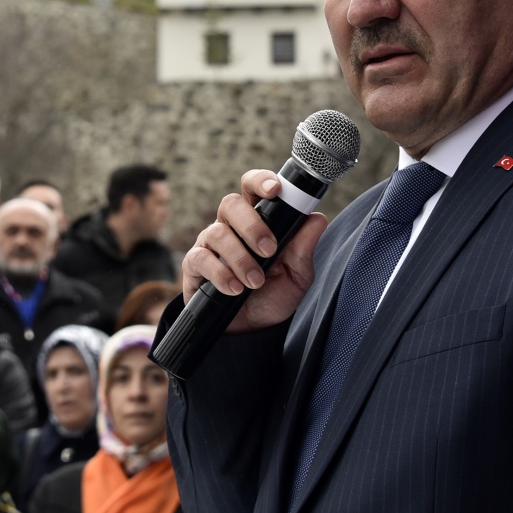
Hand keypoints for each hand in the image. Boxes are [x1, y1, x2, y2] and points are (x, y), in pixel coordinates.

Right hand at [181, 170, 328, 333]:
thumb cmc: (272, 296)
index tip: (275, 190)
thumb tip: (317, 218)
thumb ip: (304, 248)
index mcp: (257, 220)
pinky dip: (220, 274)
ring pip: (218, 233)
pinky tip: (234, 288)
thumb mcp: (297, 276)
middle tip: (269, 250)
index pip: (253, 188)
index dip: (260, 181)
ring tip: (255, 282)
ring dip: (240, 258)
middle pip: (231, 203)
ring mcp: (210, 244)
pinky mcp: (195, 266)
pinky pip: (201, 258)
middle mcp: (231, 227)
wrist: (250, 331)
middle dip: (252, 225)